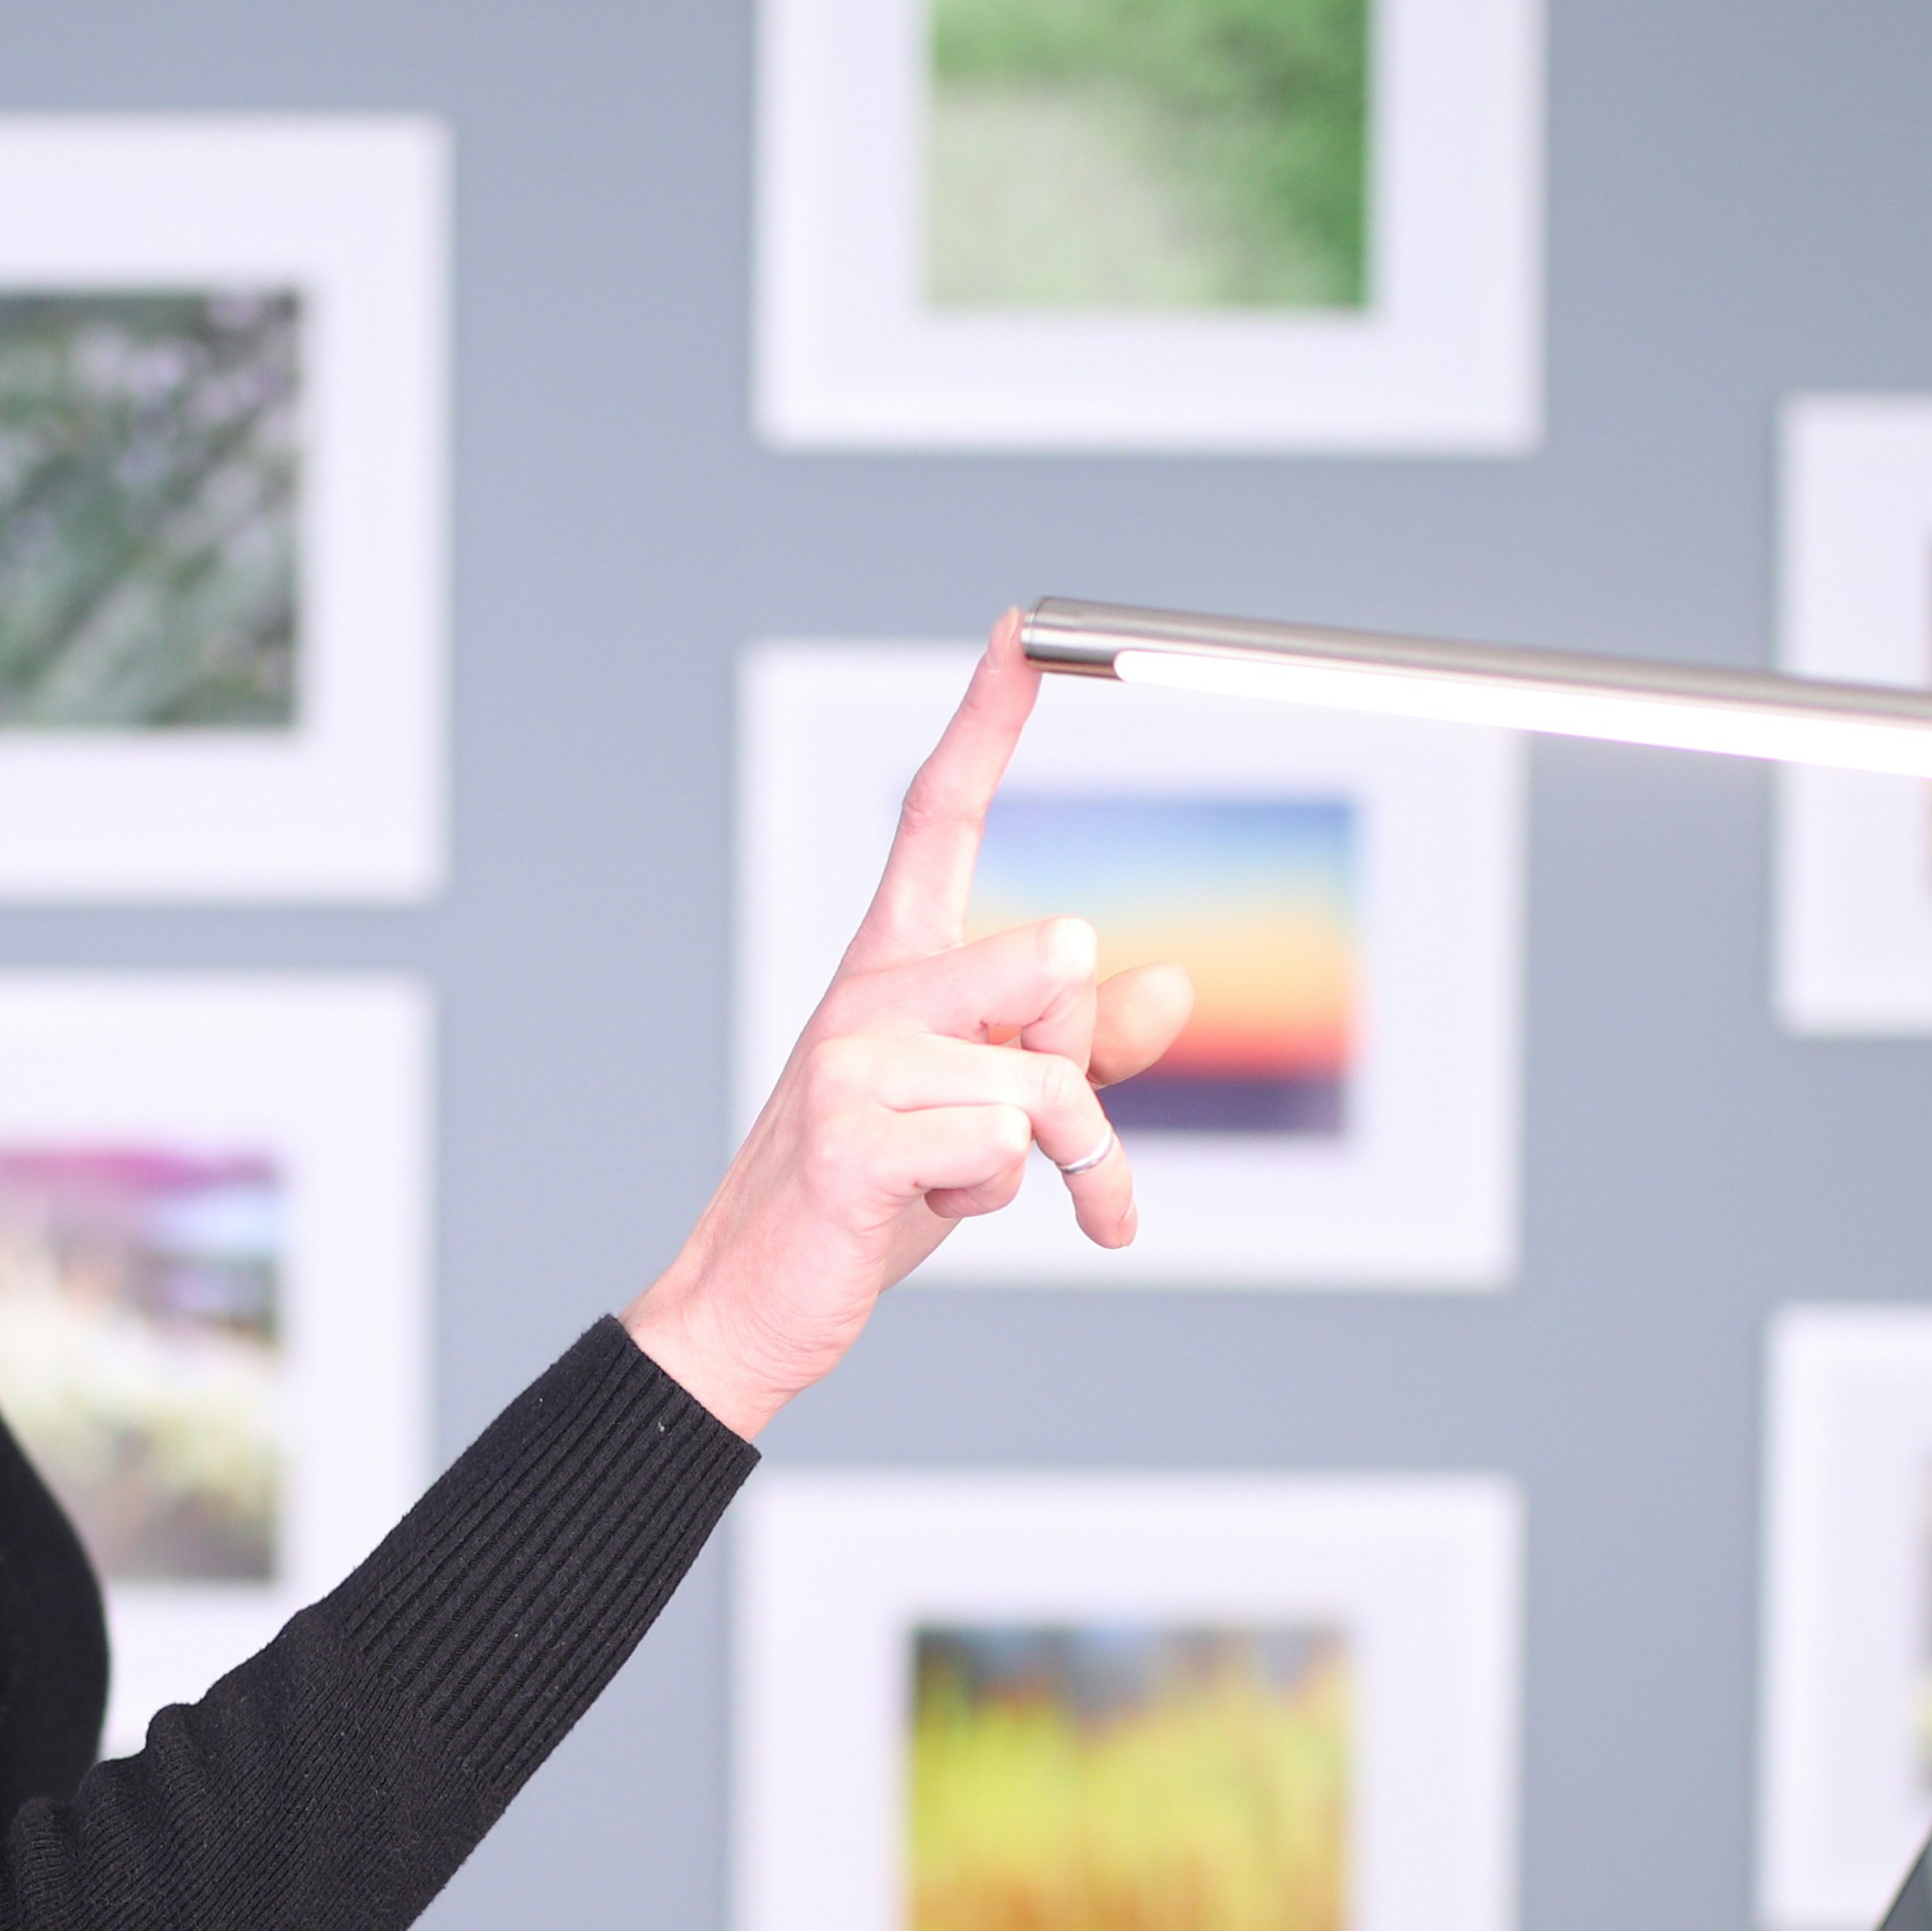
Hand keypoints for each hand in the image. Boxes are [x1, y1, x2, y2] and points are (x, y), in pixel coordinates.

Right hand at [621, 619, 1197, 1435]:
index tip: (1025, 632)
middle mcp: (869, 989)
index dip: (986, 719)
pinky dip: (994, 1195)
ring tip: (972, 1184)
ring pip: (1043, 1072)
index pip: (941, 815)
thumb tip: (1168, 988)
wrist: (763, 1298)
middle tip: (1037, 1135)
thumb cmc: (873, 1198)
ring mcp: (851, 1056)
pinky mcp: (850, 1133)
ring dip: (1046, 1157)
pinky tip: (927, 1208)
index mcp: (894, 967)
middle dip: (1078, 1063)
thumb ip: (1080, 1048)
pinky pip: (1002, 1140)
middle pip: (1056, 957)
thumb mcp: (988, 1112)